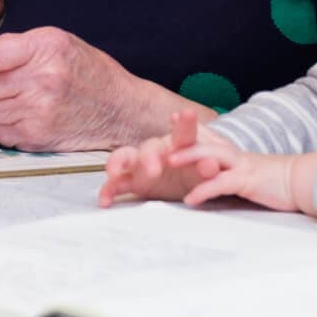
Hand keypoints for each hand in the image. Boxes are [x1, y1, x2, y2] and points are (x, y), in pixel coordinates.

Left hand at [0, 25, 185, 150]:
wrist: (122, 110)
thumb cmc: (88, 71)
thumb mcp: (57, 42)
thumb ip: (16, 47)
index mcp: (45, 48)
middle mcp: (42, 80)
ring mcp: (39, 112)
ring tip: (15, 96)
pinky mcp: (37, 137)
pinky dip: (0, 122)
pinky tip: (22, 113)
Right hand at [99, 110, 214, 205]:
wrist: (186, 185)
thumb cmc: (196, 172)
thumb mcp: (207, 172)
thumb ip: (209, 168)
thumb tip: (212, 164)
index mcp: (178, 144)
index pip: (183, 133)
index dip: (185, 124)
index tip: (187, 115)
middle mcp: (157, 151)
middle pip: (149, 147)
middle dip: (149, 157)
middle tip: (154, 171)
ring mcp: (141, 165)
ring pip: (124, 158)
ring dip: (118, 163)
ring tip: (113, 172)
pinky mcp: (132, 182)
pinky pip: (116, 184)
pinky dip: (108, 190)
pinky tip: (104, 201)